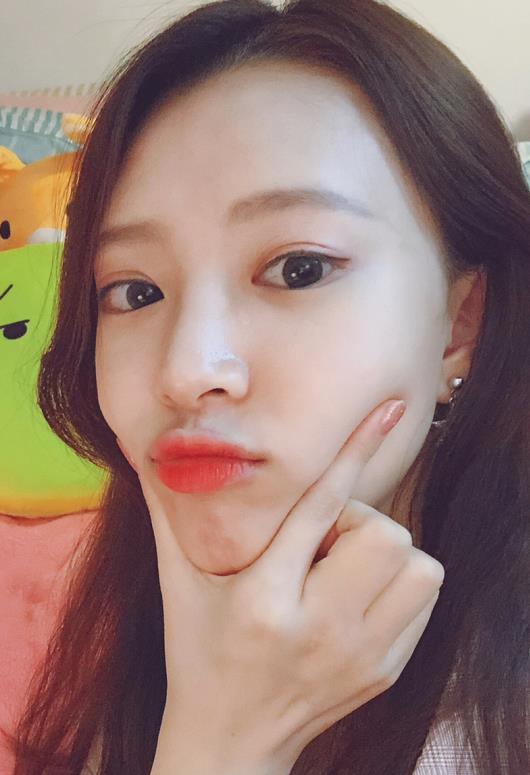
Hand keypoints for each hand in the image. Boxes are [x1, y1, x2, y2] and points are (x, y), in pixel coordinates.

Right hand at [140, 399, 444, 773]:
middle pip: (385, 535)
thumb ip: (166, 513)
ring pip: (417, 566)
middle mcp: (320, 629)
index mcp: (263, 600)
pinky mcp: (386, 672)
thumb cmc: (196, 653)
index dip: (355, 452)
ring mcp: (361, 656)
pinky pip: (423, 600)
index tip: (386, 410)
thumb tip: (142, 447)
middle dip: (359, 522)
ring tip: (342, 567)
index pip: (320, 507)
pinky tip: (356, 594)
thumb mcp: (176, 584)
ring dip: (386, 552)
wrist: (229, 744)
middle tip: (323, 541)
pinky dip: (398, 582)